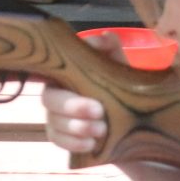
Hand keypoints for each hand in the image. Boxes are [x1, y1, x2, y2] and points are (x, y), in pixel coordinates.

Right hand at [41, 32, 121, 152]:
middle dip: (73, 106)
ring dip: (76, 127)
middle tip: (99, 111)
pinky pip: (57, 140)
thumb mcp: (118, 66)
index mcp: (65, 72)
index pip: (54, 70)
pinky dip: (73, 143)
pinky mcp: (59, 136)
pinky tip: (91, 144)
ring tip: (101, 129)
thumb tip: (105, 36)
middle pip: (49, 99)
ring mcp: (55, 116)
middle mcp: (55, 93)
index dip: (68, 77)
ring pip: (53, 122)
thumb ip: (111, 50)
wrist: (130, 119)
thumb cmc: (118, 85)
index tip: (93, 85)